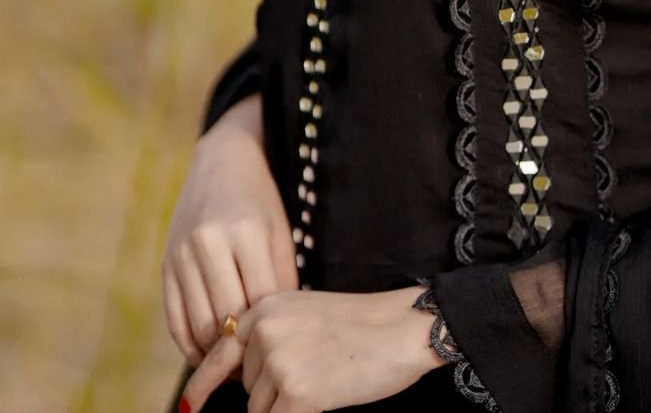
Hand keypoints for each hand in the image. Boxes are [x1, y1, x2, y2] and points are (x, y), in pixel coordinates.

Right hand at [162, 93, 297, 365]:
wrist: (222, 162)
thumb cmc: (260, 201)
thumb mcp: (280, 231)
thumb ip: (281, 278)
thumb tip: (277, 331)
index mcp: (246, 231)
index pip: (260, 301)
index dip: (269, 331)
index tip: (278, 350)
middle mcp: (209, 242)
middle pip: (226, 318)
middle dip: (242, 348)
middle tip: (256, 366)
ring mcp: (182, 254)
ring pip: (198, 324)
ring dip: (215, 353)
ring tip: (234, 362)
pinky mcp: (166, 264)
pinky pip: (174, 319)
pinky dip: (189, 345)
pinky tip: (207, 353)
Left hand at [179, 285, 447, 411]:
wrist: (401, 328)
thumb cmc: (361, 325)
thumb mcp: (306, 315)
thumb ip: (271, 337)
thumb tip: (239, 379)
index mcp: (265, 308)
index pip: (220, 352)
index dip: (203, 384)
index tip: (188, 406)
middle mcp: (263, 331)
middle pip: (247, 386)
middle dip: (275, 390)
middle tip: (320, 367)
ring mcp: (278, 362)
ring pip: (262, 409)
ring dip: (288, 405)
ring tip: (327, 376)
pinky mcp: (295, 393)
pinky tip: (327, 395)